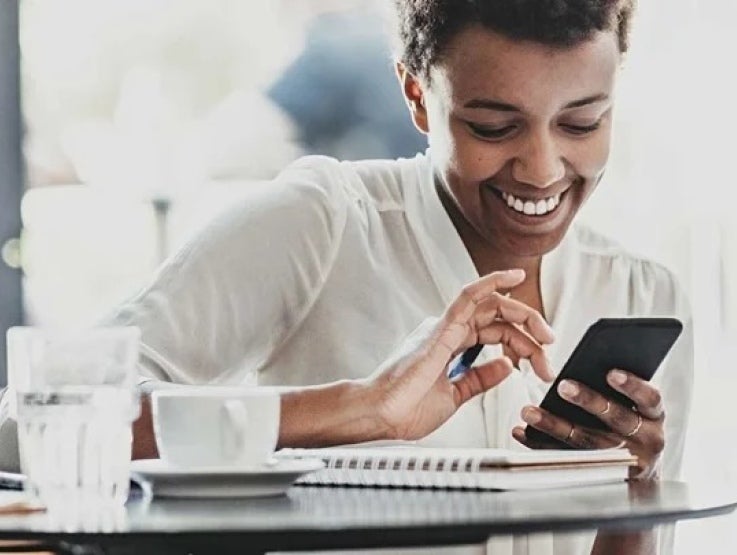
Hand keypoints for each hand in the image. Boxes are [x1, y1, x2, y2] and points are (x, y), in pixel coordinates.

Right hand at [369, 269, 554, 440]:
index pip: (496, 333)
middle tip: (549, 352)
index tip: (539, 366)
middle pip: (499, 318)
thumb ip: (480, 378)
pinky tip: (512, 276)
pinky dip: (491, 282)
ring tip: (545, 333)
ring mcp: (445, 326)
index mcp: (451, 345)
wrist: (383, 417)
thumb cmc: (406, 409)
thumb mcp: (456, 395)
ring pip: (492, 306)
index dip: (523, 345)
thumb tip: (506, 366)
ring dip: (523, 315)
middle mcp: (448, 331)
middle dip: (531, 332)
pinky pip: (469, 296)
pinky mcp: (442, 328)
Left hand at [513, 369, 664, 479]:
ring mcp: (623, 460)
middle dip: (588, 401)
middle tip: (562, 386)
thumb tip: (589, 359)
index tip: (611, 373)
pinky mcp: (599, 474)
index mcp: (654, 415)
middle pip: (616, 419)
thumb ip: (621, 388)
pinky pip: (566, 458)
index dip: (632, 386)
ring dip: (554, 425)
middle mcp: (646, 439)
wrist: (638, 478)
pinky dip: (541, 444)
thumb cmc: (632, 426)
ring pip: (586, 442)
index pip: (650, 398)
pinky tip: (522, 431)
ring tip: (529, 411)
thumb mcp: (637, 408)